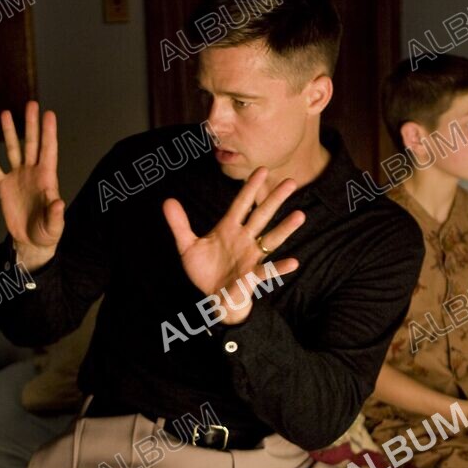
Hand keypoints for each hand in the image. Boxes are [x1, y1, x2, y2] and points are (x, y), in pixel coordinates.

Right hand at [0, 101, 64, 270]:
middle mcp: (33, 172)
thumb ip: (55, 214)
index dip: (49, 132)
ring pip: (13, 150)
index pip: (48, 150)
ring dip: (10, 132)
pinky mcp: (4, 186)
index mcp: (47, 178)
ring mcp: (18, 177)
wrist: (30, 241)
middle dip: (31, 124)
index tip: (49, 114)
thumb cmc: (46, 233)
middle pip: (32, 144)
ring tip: (6, 113)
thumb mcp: (54, 226)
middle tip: (31, 104)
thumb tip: (58, 202)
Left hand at [162, 166, 304, 324]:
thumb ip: (179, 224)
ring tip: (300, 216)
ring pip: (271, 239)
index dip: (250, 188)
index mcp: (229, 229)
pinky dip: (280, 267)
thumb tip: (167, 201)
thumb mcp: (188, 246)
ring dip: (284, 228)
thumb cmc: (205, 271)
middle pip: (261, 215)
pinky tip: (293, 262)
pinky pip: (268, 271)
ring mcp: (250, 257)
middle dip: (274, 199)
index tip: (262, 170)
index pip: (241, 204)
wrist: (213, 297)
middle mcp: (244, 239)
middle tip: (291, 181)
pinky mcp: (251, 277)